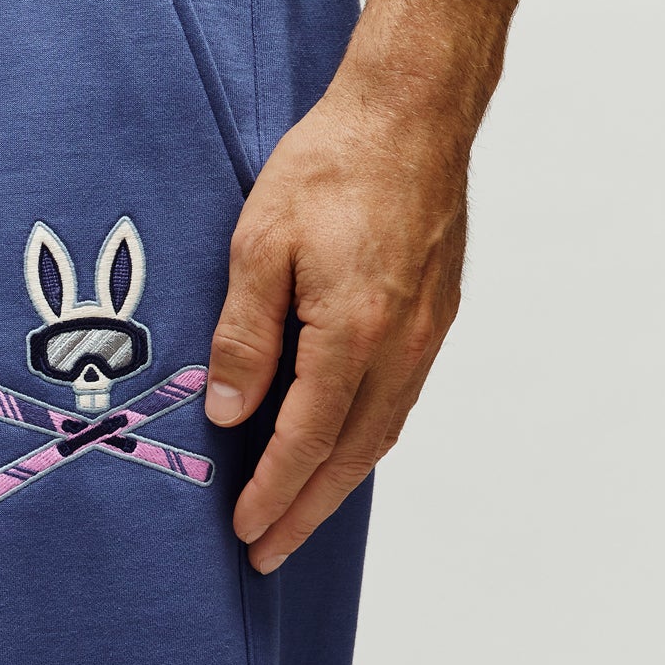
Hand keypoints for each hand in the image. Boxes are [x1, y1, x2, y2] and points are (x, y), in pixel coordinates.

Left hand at [204, 65, 467, 572]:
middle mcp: (402, 346)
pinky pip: (397, 400)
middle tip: (269, 554)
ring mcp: (427, 333)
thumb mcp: (260, 243)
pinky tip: (339, 446)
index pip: (306, 440)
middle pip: (351, 456)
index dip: (273, 493)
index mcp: (355, 333)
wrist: (412, 111)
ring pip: (380, 433)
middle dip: (307, 512)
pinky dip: (364, 439)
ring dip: (337, 482)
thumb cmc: (330, 165)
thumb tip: (228, 414)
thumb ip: (244, 336)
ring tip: (299, 515)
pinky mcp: (435, 315)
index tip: (244, 532)